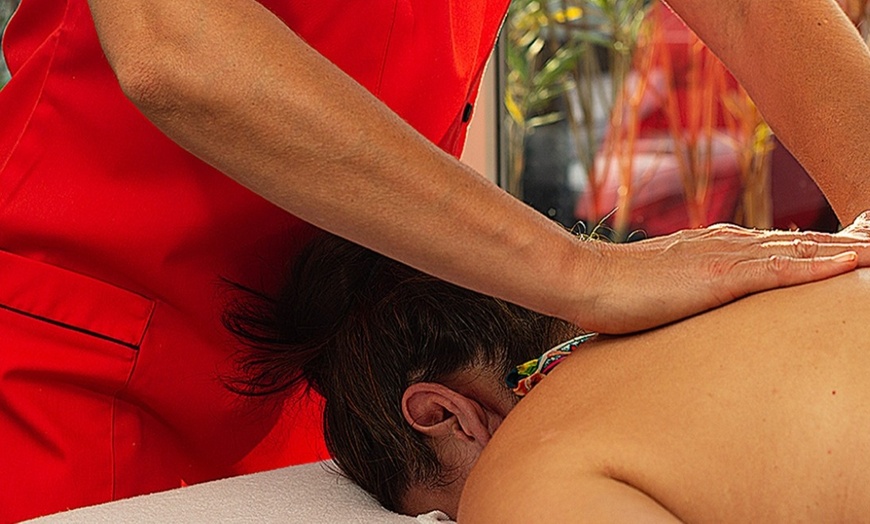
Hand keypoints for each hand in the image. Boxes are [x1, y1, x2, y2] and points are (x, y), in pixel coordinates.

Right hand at [578, 215, 869, 333]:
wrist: (584, 279)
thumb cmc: (614, 291)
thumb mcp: (662, 288)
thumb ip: (690, 289)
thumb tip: (699, 303)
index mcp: (716, 247)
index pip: (782, 245)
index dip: (822, 247)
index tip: (857, 250)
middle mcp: (727, 244)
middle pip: (802, 241)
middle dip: (848, 244)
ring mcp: (724, 257)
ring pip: (801, 250)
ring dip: (846, 250)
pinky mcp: (717, 276)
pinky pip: (779, 270)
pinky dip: (817, 264)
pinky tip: (849, 263)